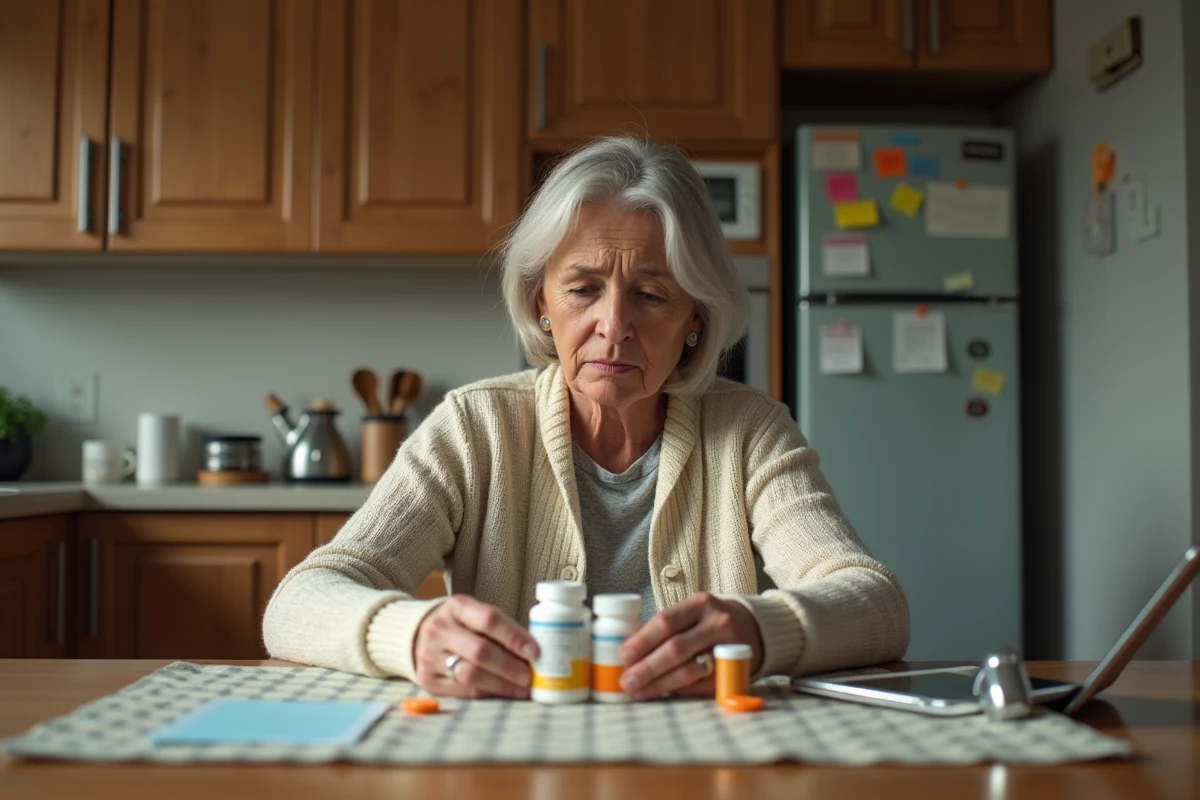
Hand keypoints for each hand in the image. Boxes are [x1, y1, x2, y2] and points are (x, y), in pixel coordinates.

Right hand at [413, 594, 540, 698]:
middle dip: (509, 667)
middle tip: (529, 677)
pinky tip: (502, 693)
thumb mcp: (474, 616)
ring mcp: (429, 655)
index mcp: (456, 607)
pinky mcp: (427, 680)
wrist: (417, 634)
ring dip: (501, 685)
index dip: (515, 637)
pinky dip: (487, 693)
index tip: (535, 652)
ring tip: (520, 689)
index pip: (489, 620)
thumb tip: (533, 655)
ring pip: (470, 675)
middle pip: (480, 651)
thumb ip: (501, 630)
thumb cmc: (459, 625)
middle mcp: (439, 629)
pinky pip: (462, 691)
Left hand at [616, 593, 762, 701]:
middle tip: (626, 680)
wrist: (756, 629)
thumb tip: (627, 646)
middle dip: (647, 667)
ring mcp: (730, 648)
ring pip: (689, 670)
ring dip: (659, 683)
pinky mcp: (735, 672)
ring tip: (638, 691)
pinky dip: (680, 691)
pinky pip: (703, 686)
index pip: (666, 621)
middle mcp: (718, 623)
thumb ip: (665, 627)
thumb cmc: (711, 622)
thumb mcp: (692, 613)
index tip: (623, 656)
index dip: (642, 640)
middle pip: (676, 648)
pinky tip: (663, 694)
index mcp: (701, 604)